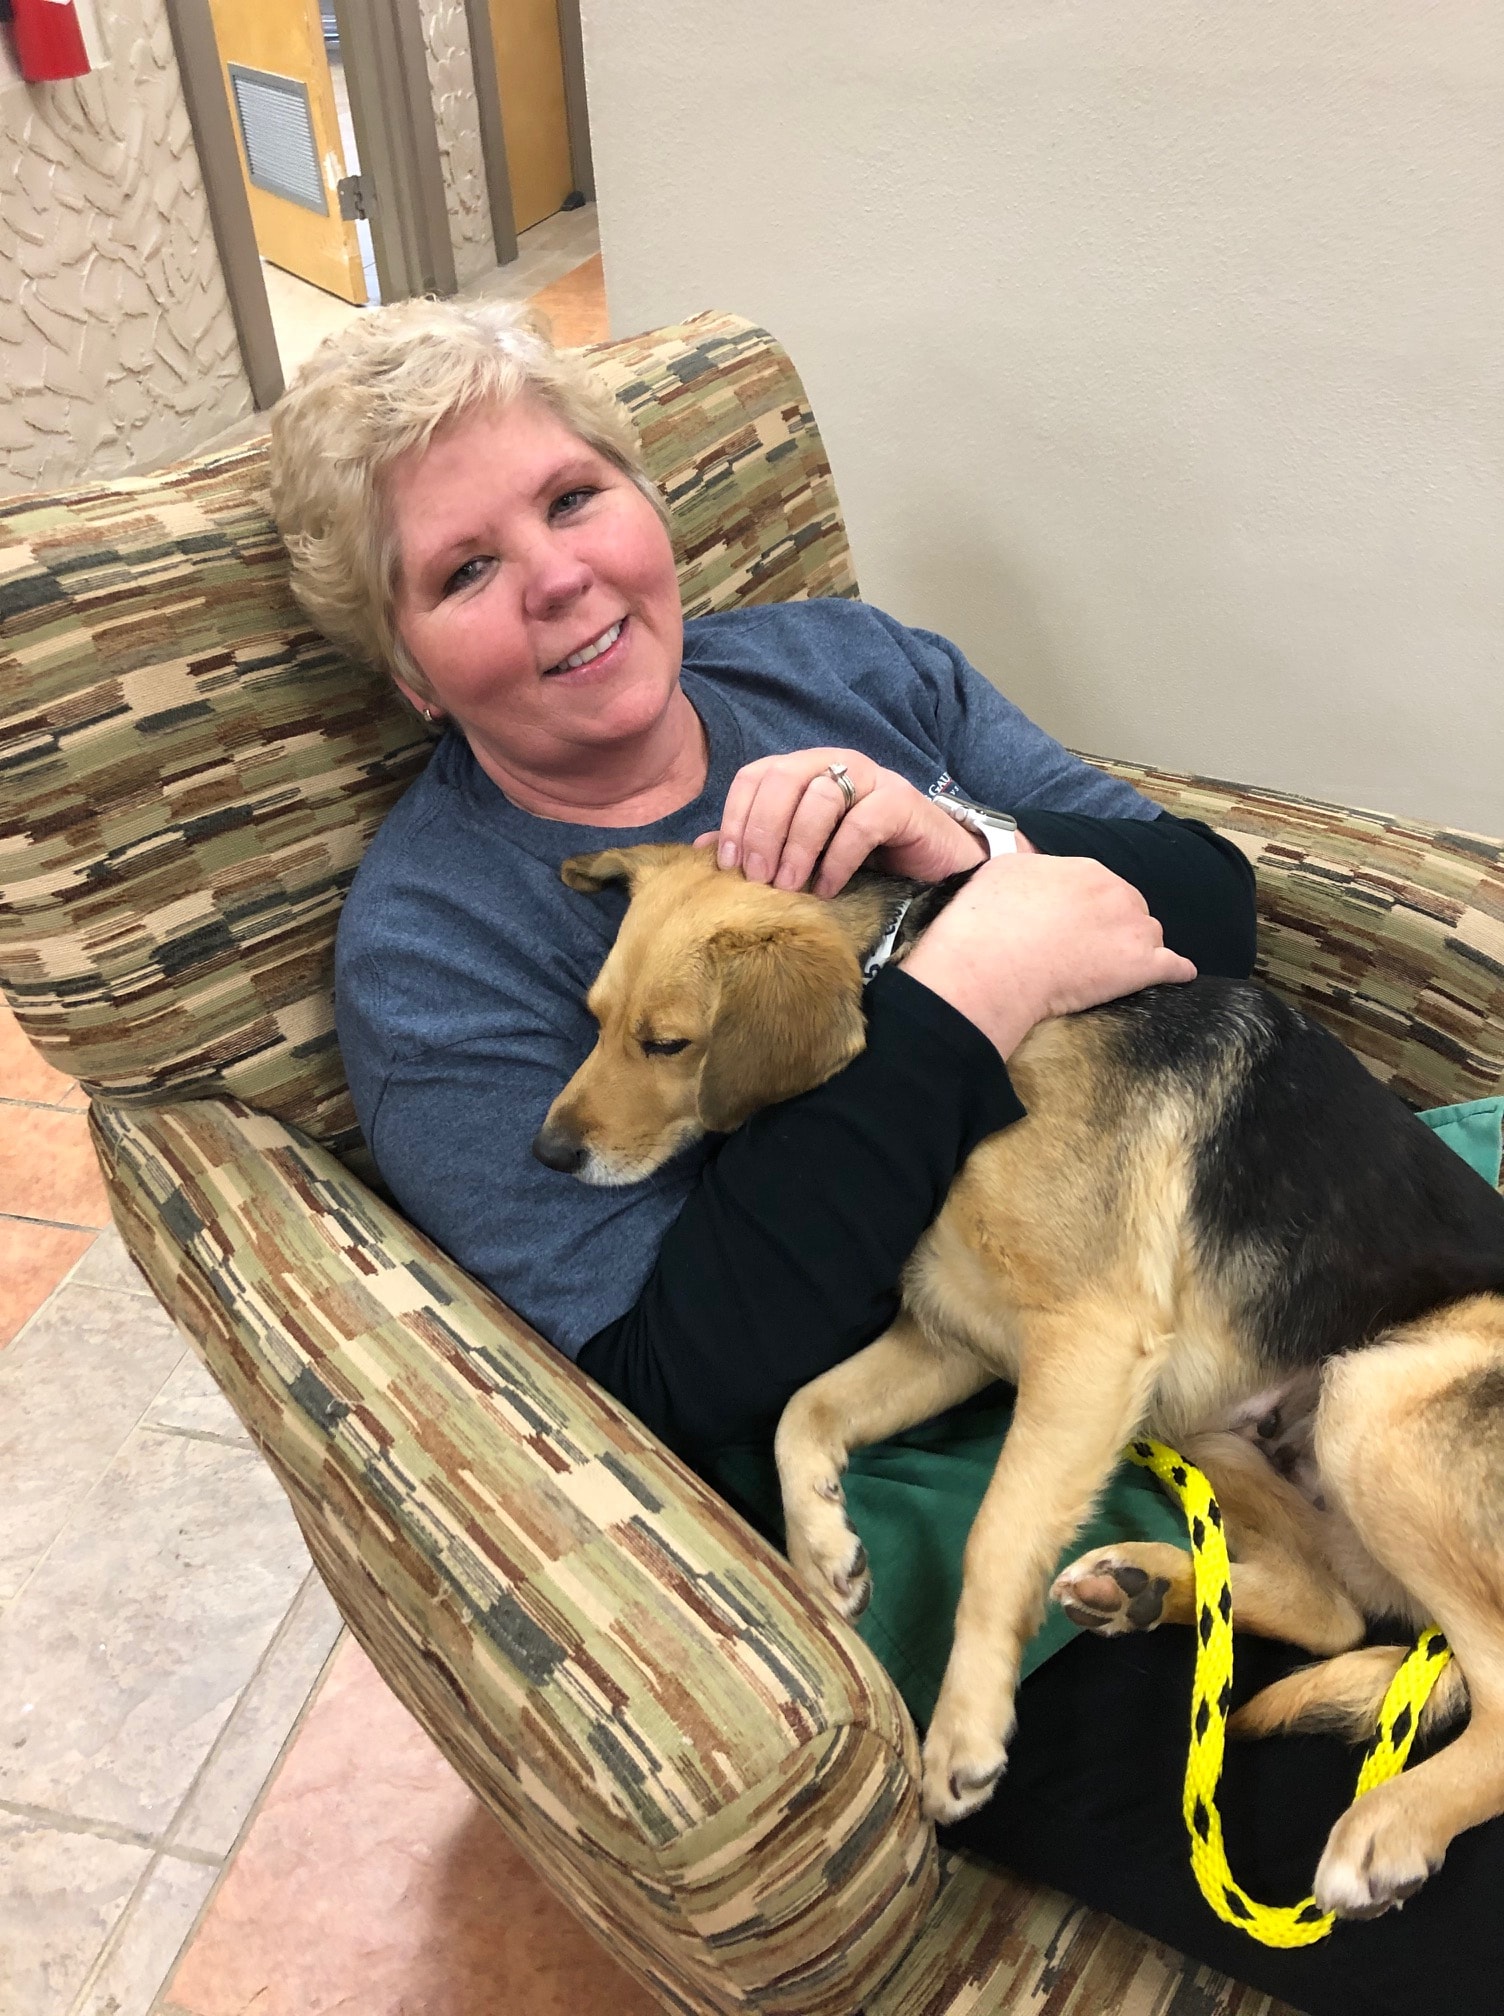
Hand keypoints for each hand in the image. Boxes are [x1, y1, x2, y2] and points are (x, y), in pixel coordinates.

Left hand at [696, 748, 1021, 894]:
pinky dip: (838, 859)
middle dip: (762, 831)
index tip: (729, 863)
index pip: (756, 775)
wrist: (933, 868)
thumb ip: (760, 846)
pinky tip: (828, 888)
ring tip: (789, 888)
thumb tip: (702, 850)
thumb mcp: (804, 854)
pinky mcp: (901, 802)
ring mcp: (871, 778)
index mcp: (804, 771)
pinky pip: (861, 823)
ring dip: (797, 847)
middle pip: (783, 778)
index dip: (736, 816)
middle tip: (757, 879)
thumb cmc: (863, 860)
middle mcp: (835, 764)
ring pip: (821, 797)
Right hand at [902, 855, 1196, 1057]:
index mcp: (1085, 869)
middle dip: (1113, 926)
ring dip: (1135, 948)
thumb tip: (1028, 862)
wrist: (993, 966)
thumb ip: (1027, 866)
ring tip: (1110, 968)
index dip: (1086, 908)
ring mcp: (1134, 930)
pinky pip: (1173, 967)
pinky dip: (1175, 971)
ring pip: (1149, 936)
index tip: (1070, 924)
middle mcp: (1117, 892)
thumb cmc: (989, 922)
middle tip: (1084, 949)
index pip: (1099, 886)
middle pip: (1128, 908)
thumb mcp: (1002, 871)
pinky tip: (1177, 975)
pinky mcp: (1143, 967)